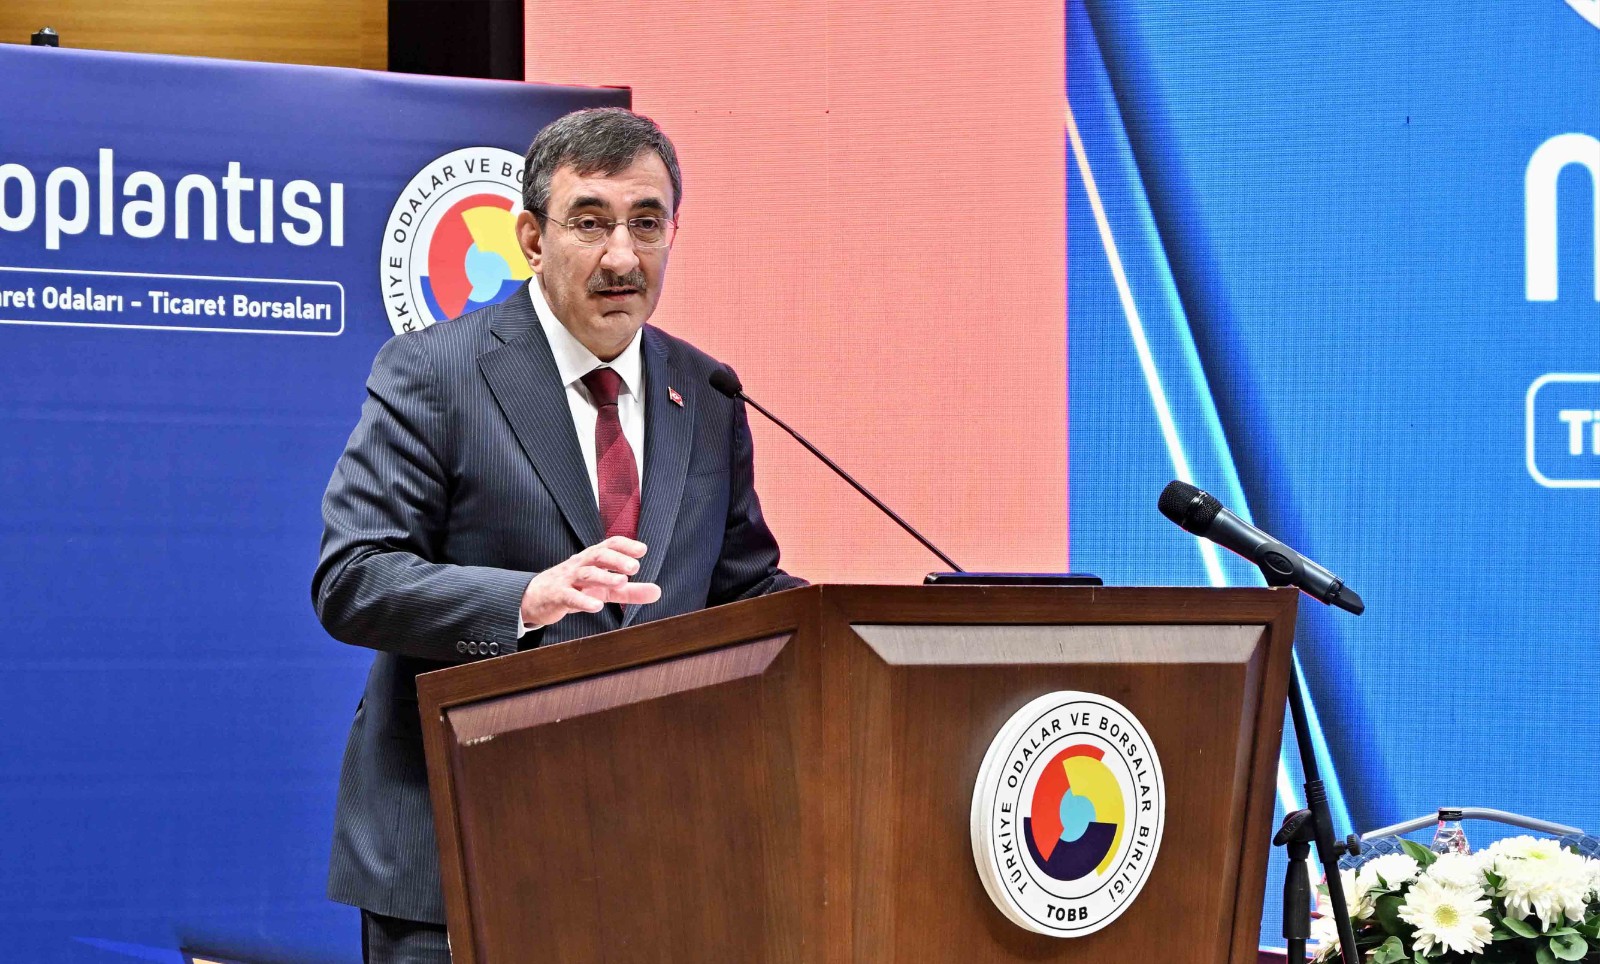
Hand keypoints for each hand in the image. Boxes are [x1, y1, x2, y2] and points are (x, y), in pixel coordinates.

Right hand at [520, 536, 661, 627]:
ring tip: (622, 582)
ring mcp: (567, 579)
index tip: (642, 550)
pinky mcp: (557, 596)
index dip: (625, 545)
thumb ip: (631, 591)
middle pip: (598, 555)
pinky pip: (570, 596)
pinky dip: (583, 600)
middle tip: (635, 567)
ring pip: (586, 574)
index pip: (609, 545)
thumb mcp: (605, 590)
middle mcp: (580, 564)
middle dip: (617, 560)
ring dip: (604, 577)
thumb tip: (658, 591)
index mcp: (592, 559)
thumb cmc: (574, 588)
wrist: (535, 598)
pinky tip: (597, 606)